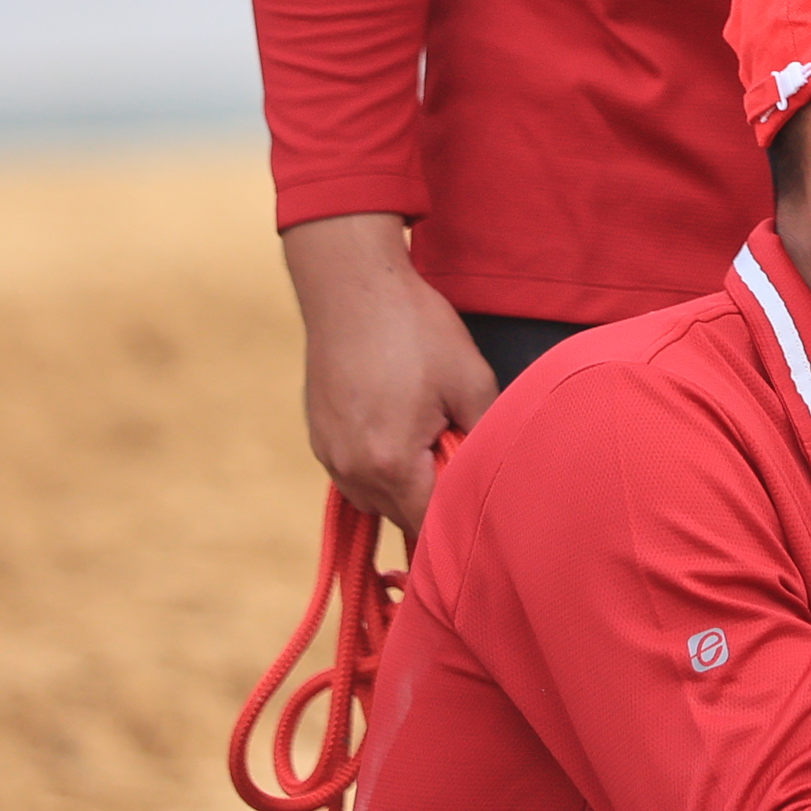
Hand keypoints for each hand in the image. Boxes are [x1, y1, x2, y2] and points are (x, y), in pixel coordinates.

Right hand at [281, 213, 498, 533]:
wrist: (352, 287)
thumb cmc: (414, 329)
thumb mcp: (470, 380)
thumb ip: (483, 436)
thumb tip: (491, 469)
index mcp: (389, 462)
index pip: (428, 523)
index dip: (458, 517)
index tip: (482, 504)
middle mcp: (350, 469)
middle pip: (401, 514)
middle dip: (434, 496)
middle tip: (460, 452)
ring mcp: (328, 454)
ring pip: (375, 497)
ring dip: (406, 483)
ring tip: (430, 432)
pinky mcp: (319, 437)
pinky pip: (355, 472)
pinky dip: (381, 464)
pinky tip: (401, 424)